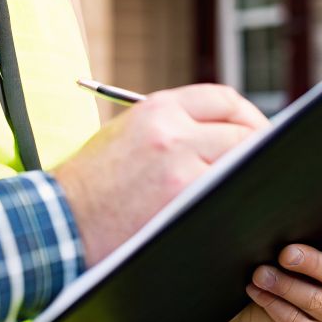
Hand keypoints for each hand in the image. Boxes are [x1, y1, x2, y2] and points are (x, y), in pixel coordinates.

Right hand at [52, 84, 267, 265]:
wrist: (57, 222)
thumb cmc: (90, 183)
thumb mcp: (126, 134)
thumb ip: (172, 125)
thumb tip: (226, 131)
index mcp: (158, 108)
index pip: (224, 100)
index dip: (247, 117)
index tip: (255, 135)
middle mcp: (173, 132)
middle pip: (243, 133)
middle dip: (257, 151)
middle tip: (264, 171)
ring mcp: (181, 169)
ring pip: (241, 167)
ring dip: (249, 180)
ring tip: (250, 193)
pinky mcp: (182, 203)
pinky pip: (227, 199)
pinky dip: (236, 205)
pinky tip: (235, 214)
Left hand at [221, 216, 321, 321]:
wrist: (244, 298)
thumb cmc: (263, 256)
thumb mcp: (273, 237)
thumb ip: (281, 221)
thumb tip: (263, 193)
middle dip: (313, 263)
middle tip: (285, 253)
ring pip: (317, 300)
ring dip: (286, 286)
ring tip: (259, 274)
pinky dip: (274, 305)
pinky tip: (254, 291)